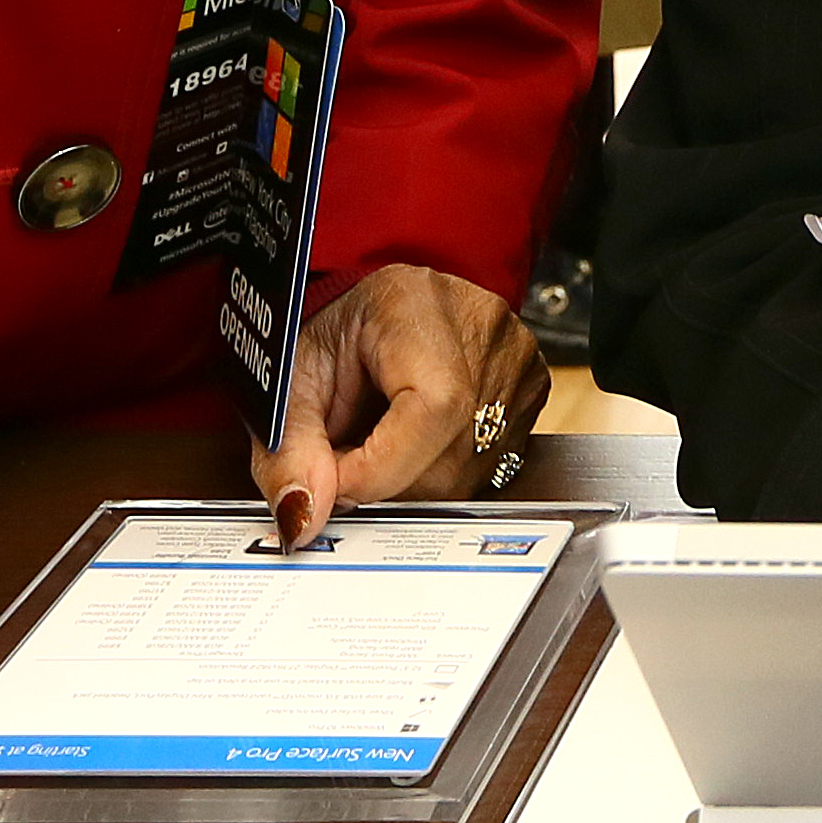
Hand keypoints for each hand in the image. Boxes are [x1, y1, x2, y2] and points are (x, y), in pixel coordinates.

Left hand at [246, 263, 533, 545]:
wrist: (375, 314)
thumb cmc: (336, 338)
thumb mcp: (293, 384)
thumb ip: (288, 451)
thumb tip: (304, 517)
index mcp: (418, 305)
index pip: (431, 409)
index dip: (378, 467)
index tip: (333, 480)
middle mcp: (483, 327)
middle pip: (448, 455)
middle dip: (385, 480)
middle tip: (348, 454)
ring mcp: (517, 361)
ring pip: (468, 474)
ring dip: (410, 480)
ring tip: (379, 439)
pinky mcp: (533, 392)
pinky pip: (487, 468)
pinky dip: (438, 471)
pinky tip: (415, 440)